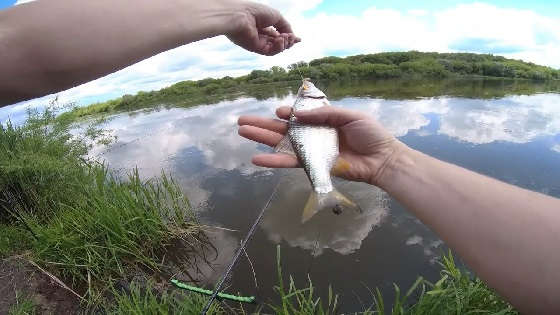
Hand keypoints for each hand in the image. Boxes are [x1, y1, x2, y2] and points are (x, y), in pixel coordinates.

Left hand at [224, 1, 299, 54]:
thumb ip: (285, 26)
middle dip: (288, 41)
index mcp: (264, 25)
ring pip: (276, 48)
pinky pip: (270, 51)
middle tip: (294, 38)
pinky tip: (280, 40)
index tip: (298, 39)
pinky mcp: (255, 49)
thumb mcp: (276, 16)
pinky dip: (278, 47)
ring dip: (284, 44)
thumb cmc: (256, 12)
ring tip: (287, 38)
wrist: (241, 15)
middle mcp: (261, 35)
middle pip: (278, 43)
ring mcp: (258, 42)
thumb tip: (292, 36)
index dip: (289, 37)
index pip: (278, 34)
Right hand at [238, 106, 405, 185]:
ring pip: (281, 143)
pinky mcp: (312, 165)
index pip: (298, 115)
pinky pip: (289, 162)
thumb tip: (295, 114)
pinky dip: (273, 161)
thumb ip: (323, 113)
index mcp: (322, 119)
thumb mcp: (349, 115)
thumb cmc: (370, 134)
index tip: (279, 110)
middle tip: (241, 121)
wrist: (381, 159)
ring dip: (261, 139)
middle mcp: (313, 134)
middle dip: (262, 124)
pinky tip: (256, 159)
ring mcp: (310, 150)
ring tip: (242, 132)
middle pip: (283, 128)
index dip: (287, 112)